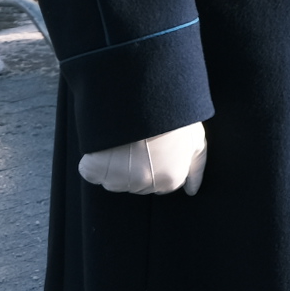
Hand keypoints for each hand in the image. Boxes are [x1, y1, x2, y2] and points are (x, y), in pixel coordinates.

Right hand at [79, 123, 206, 195]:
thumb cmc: (173, 117)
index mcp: (171, 180)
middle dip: (141, 166)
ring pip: (116, 179)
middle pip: (140, 183)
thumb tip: (192, 191)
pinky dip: (96, 162)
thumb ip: (196, 168)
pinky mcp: (94, 172)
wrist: (142, 99)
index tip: (158, 148)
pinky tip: (108, 145)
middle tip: (142, 142)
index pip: (164, 184)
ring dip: (118, 165)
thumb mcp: (195, 140)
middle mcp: (144, 186)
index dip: (161, 164)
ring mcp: (117, 180)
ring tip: (126, 141)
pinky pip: (93, 172)